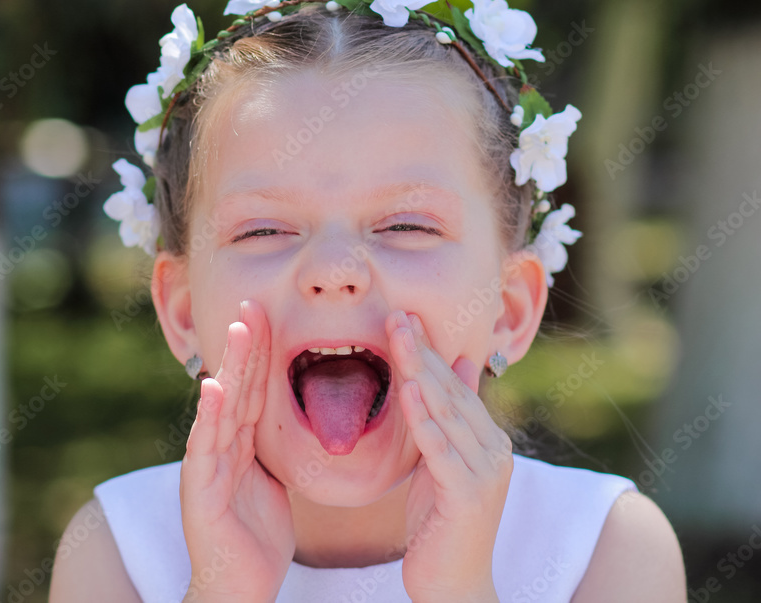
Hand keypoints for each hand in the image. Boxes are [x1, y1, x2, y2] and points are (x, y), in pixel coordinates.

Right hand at [179, 299, 294, 602]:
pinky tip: (213, 388)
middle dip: (246, 345)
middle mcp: (220, 448)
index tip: (270, 312)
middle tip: (254, 302)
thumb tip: (293, 421)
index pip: (254, 389)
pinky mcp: (200, 491)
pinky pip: (205, 448)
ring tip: (238, 329)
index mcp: (241, 445)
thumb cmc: (255, 539)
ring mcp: (207, 467)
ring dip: (229, 367)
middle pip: (237, 387)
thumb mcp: (272, 482)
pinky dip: (209, 417)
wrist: (238, 589)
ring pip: (221, 408)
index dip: (261, 352)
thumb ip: (272, 449)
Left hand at [387, 310, 512, 602]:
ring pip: (447, 414)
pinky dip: (424, 420)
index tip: (403, 318)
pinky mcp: (468, 496)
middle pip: (451, 391)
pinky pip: (441, 451)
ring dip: (421, 373)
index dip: (428, 351)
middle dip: (422, 351)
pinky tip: (407, 393)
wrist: (454, 583)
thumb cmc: (442, 522)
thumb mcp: (444, 461)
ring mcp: (485, 472)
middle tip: (397, 316)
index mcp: (488, 439)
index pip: (454, 386)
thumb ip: (450, 418)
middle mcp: (494, 450)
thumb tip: (460, 364)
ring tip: (400, 339)